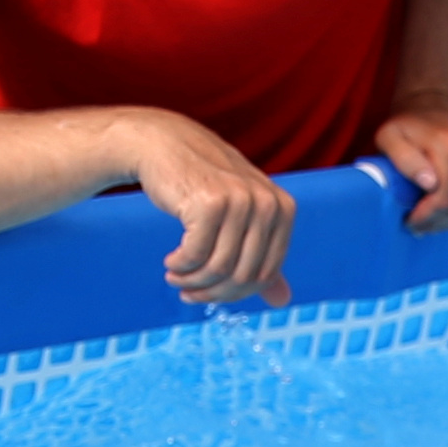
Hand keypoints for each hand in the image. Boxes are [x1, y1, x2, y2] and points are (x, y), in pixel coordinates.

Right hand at [113, 110, 290, 303]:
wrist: (165, 144)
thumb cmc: (203, 183)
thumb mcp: (240, 216)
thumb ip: (261, 256)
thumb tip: (282, 302)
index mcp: (283, 209)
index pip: (266, 273)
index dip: (236, 293)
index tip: (210, 295)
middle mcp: (267, 204)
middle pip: (244, 275)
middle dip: (212, 293)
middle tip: (187, 293)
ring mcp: (241, 201)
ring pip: (219, 268)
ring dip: (192, 282)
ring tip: (175, 278)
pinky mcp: (211, 203)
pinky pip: (196, 255)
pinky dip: (180, 266)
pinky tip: (170, 261)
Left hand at [374, 89, 447, 231]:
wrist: (434, 102)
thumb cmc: (408, 125)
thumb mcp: (390, 137)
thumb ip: (403, 159)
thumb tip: (429, 184)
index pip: (444, 198)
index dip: (426, 217)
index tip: (411, 222)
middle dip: (439, 222)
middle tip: (421, 225)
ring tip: (436, 219)